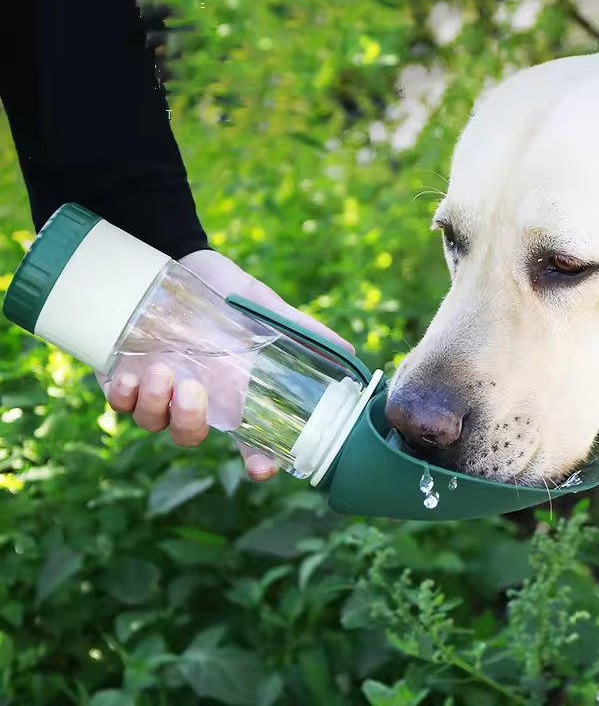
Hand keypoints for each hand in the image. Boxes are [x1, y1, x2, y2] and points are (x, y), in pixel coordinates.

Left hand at [97, 250, 353, 481]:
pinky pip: (120, 404)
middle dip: (190, 423)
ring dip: (157, 405)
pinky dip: (124, 396)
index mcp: (233, 393)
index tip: (261, 469)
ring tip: (163, 370)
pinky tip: (133, 374)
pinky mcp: (124, 377)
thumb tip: (349, 353)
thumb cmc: (227, 291)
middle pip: (191, 436)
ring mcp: (159, 390)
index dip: (257, 461)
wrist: (177, 258)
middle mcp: (197, 398)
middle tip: (193, 389)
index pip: (249, 441)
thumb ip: (303, 332)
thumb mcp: (266, 308)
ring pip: (153, 424)